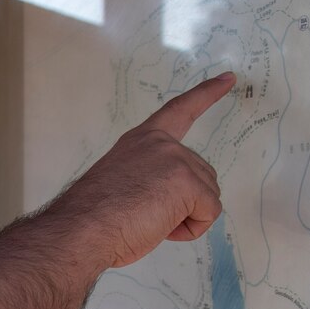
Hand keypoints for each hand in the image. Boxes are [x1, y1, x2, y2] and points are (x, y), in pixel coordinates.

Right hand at [59, 72, 231, 267]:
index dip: (206, 94)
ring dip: (186, 217)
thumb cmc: (93, 219)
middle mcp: (161, 143)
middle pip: (201, 174)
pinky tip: (162, 228)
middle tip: (146, 216)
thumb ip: (149, 177)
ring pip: (208, 196)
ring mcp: (176, 159)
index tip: (228, 77)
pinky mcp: (187, 182)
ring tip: (149, 222)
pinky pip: (209, 212)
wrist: (81, 231)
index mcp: (142, 140)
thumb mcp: (123, 183)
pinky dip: (192, 229)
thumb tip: (165, 200)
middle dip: (185, 202)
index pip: (179, 110)